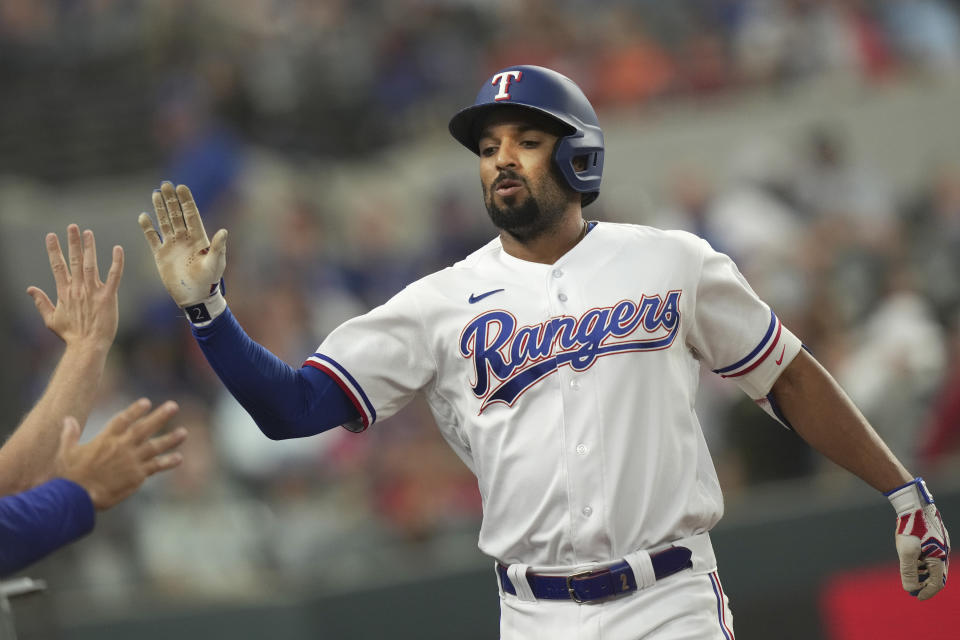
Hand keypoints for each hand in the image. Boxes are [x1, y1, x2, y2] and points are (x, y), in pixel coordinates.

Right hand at [26, 225, 122, 350]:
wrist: (87, 346)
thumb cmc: (71, 335)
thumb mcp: (51, 319)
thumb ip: (41, 302)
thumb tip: (30, 289)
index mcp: (64, 292)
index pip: (57, 266)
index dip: (54, 250)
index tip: (51, 236)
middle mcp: (78, 288)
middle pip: (74, 261)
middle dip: (72, 242)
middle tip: (72, 226)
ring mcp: (93, 292)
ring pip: (91, 264)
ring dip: (89, 247)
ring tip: (88, 233)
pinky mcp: (108, 297)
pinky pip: (114, 276)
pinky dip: (116, 262)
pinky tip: (117, 249)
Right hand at [55, 398, 186, 510]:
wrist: (77, 498)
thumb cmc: (69, 476)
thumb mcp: (66, 452)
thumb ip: (70, 434)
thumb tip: (68, 419)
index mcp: (105, 439)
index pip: (123, 419)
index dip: (135, 410)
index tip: (146, 402)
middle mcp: (122, 447)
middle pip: (145, 428)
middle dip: (160, 416)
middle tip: (173, 406)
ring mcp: (132, 461)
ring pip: (155, 446)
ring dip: (171, 439)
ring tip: (184, 433)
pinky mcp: (137, 475)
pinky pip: (156, 466)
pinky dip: (168, 462)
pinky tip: (179, 458)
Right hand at [139, 182, 226, 307]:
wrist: (195, 297)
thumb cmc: (209, 280)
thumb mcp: (215, 263)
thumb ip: (218, 246)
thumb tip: (223, 231)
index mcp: (199, 238)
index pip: (191, 214)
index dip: (186, 201)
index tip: (181, 187)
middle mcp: (185, 238)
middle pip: (176, 214)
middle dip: (171, 200)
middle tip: (165, 184)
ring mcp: (172, 245)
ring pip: (164, 222)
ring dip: (160, 209)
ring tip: (155, 193)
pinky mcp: (161, 255)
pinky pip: (153, 238)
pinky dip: (148, 228)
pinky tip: (143, 216)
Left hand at [888, 478, 949, 599]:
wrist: (914, 504)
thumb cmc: (910, 528)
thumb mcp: (906, 551)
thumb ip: (909, 571)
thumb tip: (909, 589)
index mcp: (939, 558)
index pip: (936, 583)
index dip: (927, 592)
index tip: (917, 597)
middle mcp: (943, 552)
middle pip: (937, 575)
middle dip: (925, 584)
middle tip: (913, 589)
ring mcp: (940, 544)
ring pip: (934, 565)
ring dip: (924, 573)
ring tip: (911, 577)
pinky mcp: (935, 537)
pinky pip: (931, 555)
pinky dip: (923, 562)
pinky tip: (913, 562)